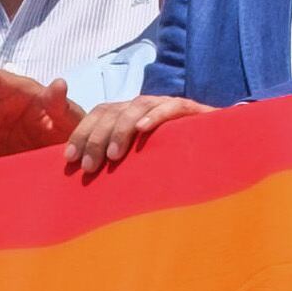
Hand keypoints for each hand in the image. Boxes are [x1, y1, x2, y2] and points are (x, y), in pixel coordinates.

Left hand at [63, 95, 210, 180]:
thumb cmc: (177, 162)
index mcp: (129, 116)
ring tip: (113, 155)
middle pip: (112, 110)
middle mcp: (145, 108)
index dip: (81, 133)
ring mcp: (167, 106)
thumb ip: (118, 166)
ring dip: (121, 129)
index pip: (99, 114)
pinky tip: (143, 130)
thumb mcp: (141, 165)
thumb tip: (85, 184)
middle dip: (96, 137)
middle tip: (90, 166)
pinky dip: (155, 117)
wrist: (222, 150)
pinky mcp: (191, 110)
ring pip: (137, 106)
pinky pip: (171, 107)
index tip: (69, 159)